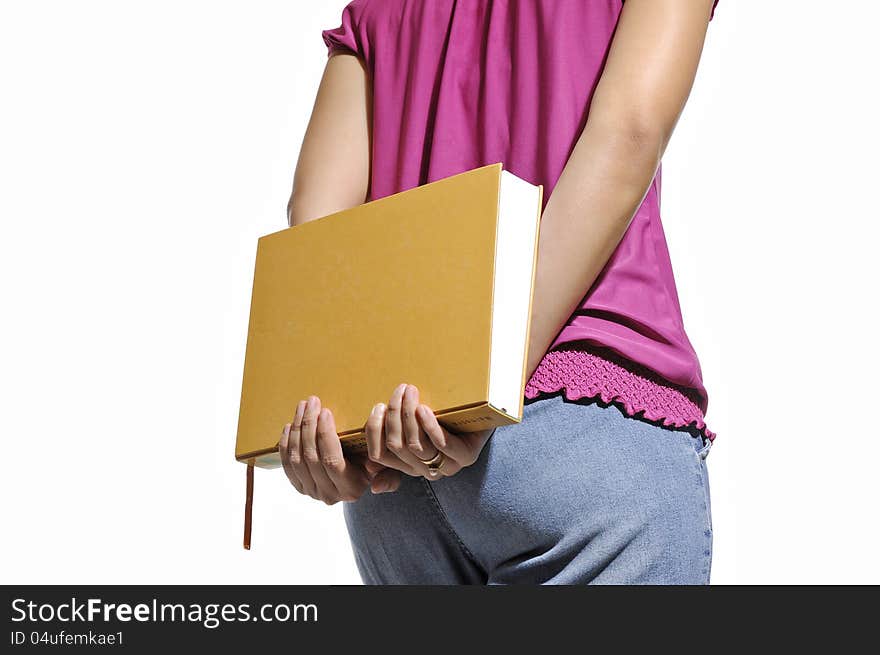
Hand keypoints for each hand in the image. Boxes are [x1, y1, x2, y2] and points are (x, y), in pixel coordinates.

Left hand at [280, 395, 400, 503]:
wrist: (361, 480)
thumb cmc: (375, 467)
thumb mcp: (389, 468)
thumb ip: (387, 468)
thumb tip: (372, 464)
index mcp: (350, 489)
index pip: (331, 460)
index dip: (325, 435)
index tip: (325, 411)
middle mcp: (328, 494)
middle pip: (311, 457)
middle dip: (309, 425)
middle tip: (312, 402)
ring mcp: (311, 491)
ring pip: (297, 458)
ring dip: (297, 429)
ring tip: (302, 407)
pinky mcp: (299, 486)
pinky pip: (287, 464)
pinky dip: (286, 443)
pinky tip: (291, 425)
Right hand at [365, 383, 495, 482]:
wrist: (486, 411)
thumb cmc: (448, 418)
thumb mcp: (416, 425)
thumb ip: (392, 443)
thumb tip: (367, 472)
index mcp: (410, 464)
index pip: (380, 454)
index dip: (373, 432)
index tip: (376, 406)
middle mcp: (426, 469)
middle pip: (396, 446)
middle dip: (392, 416)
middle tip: (398, 390)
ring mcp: (448, 464)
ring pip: (416, 445)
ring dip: (408, 415)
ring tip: (410, 391)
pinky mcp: (467, 456)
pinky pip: (442, 445)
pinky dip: (429, 426)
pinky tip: (424, 409)